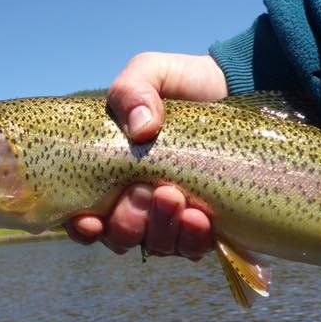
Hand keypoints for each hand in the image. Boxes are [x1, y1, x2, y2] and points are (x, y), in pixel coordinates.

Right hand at [66, 52, 226, 258]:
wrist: (238, 88)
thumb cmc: (183, 84)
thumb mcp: (151, 73)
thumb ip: (132, 91)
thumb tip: (142, 129)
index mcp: (111, 176)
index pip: (85, 218)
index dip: (82, 228)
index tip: (90, 220)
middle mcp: (137, 204)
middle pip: (120, 237)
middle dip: (128, 222)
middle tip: (144, 192)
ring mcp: (172, 219)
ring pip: (157, 245)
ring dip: (162, 229)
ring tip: (176, 198)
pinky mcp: (207, 226)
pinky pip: (193, 248)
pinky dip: (193, 239)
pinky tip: (201, 218)